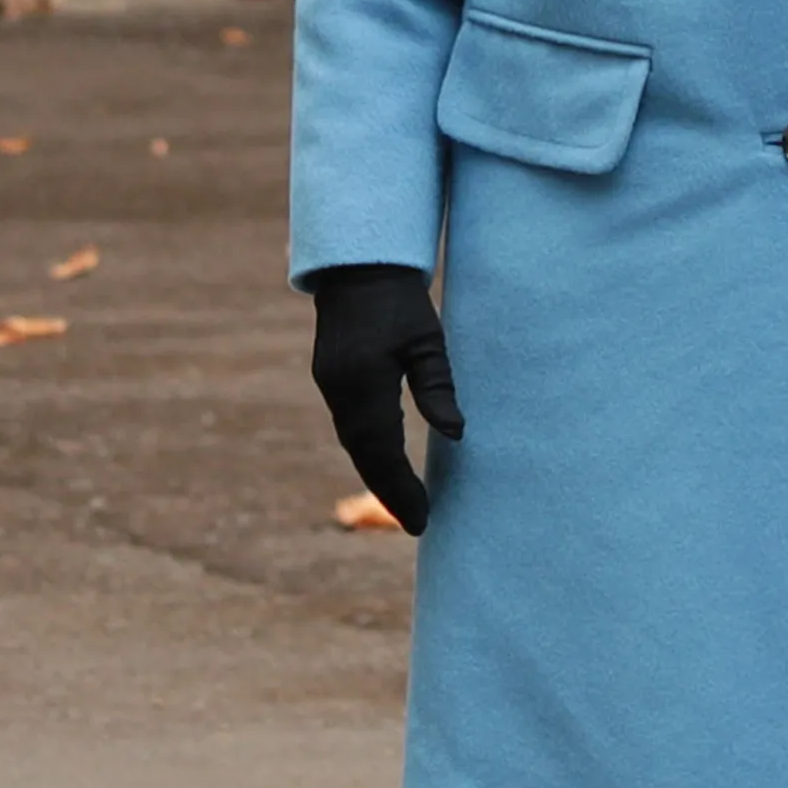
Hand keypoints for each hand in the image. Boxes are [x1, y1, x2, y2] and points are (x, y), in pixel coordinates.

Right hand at [307, 263, 459, 531]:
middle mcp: (341, 391)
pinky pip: (350, 427)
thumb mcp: (426, 340)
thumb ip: (436, 387)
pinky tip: (385, 463)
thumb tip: (456, 434)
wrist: (358, 265)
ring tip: (406, 502)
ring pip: (355, 444)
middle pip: (365, 455)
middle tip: (418, 521)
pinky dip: (368, 452)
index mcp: (363, 384)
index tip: (422, 519)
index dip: (403, 489)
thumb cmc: (399, 300)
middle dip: (391, 491)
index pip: (384, 451)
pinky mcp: (332, 378)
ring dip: (379, 473)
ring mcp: (331, 385)